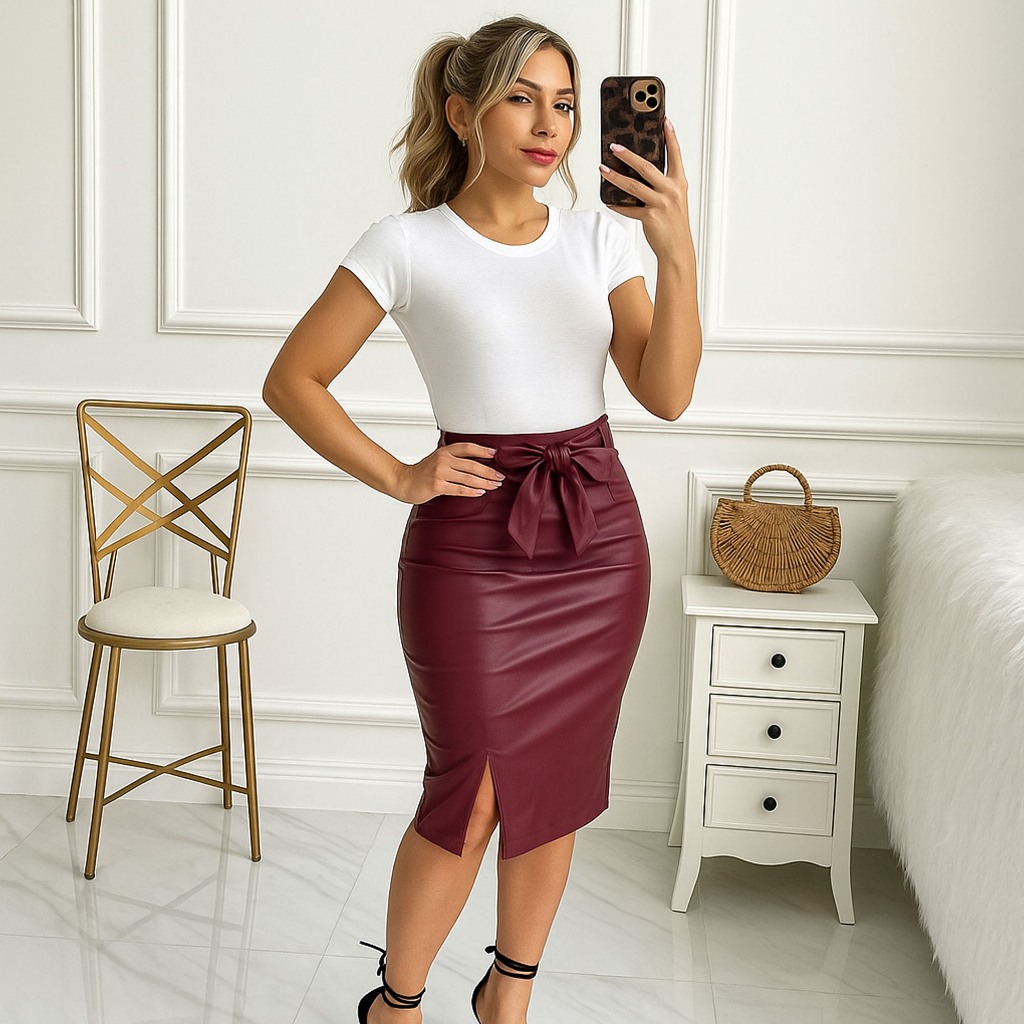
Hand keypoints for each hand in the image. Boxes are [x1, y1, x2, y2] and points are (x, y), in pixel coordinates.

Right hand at [395, 443, 504, 504]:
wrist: (404, 482)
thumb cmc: (422, 473)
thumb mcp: (438, 459)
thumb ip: (453, 459)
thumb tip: (477, 461)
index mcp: (444, 451)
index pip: (467, 447)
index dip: (483, 449)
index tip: (495, 454)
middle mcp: (443, 460)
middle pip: (472, 464)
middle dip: (489, 471)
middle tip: (500, 476)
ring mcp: (439, 473)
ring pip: (468, 477)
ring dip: (484, 482)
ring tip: (495, 485)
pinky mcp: (437, 486)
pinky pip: (459, 489)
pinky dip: (471, 491)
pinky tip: (481, 492)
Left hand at [599, 116, 692, 261]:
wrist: (677, 249)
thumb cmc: (674, 224)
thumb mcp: (673, 200)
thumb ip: (660, 185)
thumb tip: (638, 173)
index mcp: (679, 183)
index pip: (675, 155)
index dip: (671, 137)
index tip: (665, 121)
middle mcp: (671, 191)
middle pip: (646, 167)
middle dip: (628, 155)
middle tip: (614, 146)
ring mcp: (661, 204)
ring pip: (633, 186)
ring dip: (615, 177)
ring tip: (602, 169)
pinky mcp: (650, 217)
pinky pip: (629, 208)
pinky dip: (617, 205)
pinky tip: (608, 201)